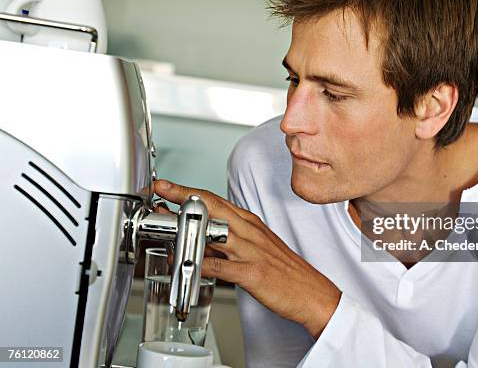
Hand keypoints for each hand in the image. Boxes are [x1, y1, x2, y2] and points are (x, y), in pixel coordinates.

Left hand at [153, 179, 340, 338]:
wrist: (313, 293)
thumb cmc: (286, 272)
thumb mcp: (258, 248)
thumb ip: (230, 241)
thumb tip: (202, 240)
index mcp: (252, 224)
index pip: (217, 201)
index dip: (191, 191)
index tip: (170, 187)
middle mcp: (250, 233)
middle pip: (214, 207)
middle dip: (185, 196)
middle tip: (162, 190)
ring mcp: (252, 252)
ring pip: (215, 231)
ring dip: (187, 226)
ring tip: (163, 223)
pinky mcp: (252, 273)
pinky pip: (220, 266)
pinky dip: (199, 264)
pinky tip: (183, 264)